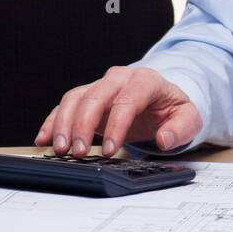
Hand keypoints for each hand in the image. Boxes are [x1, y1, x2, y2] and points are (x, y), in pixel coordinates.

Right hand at [33, 67, 203, 157]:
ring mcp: (101, 86)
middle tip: (78, 152)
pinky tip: (44, 138)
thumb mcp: (188, 118)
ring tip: (60, 149)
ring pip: (75, 98)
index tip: (110, 151)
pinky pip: (66, 105)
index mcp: (146, 81)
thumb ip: (180, 128)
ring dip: (64, 123)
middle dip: (83, 125)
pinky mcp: (88, 97)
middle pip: (95, 96)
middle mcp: (120, 79)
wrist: (162, 99)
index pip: (127, 100)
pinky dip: (52, 121)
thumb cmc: (173, 108)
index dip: (116, 125)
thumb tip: (164, 139)